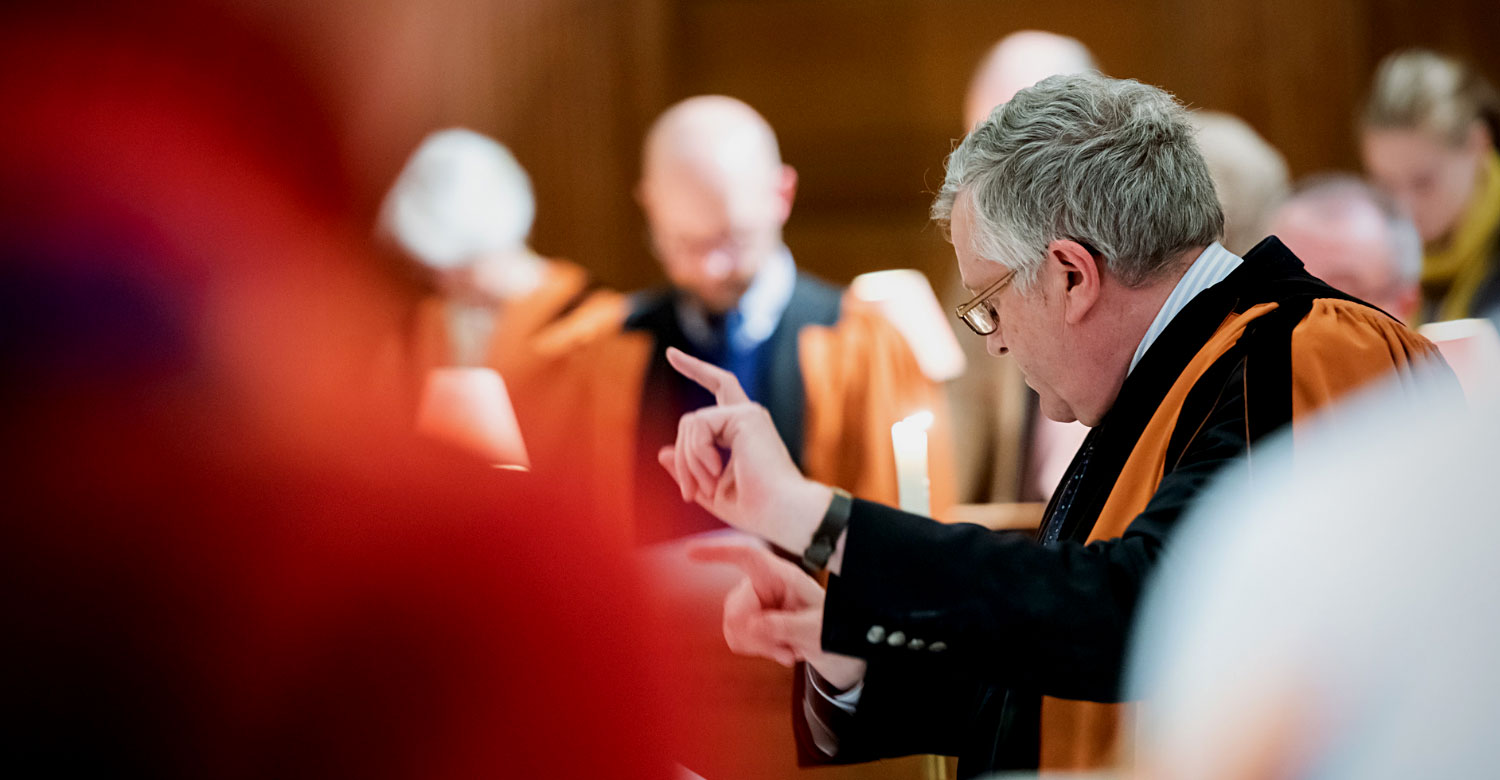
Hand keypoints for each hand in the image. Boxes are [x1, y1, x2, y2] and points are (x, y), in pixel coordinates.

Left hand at [657, 347, 830, 553]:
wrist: (781, 513)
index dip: (696, 369)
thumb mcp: (708, 489)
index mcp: (742, 430)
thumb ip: (687, 469)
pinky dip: (697, 453)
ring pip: (690, 424)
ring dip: (690, 461)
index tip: (671, 354)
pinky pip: (698, 425)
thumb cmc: (754, 508)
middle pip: (693, 420)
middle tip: (689, 494)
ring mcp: (748, 413)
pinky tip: (715, 471)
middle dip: (683, 457)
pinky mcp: (746, 415)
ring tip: (707, 486)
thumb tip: (662, 451)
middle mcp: (747, 416)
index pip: (718, 389)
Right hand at [689, 541, 865, 688]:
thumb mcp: (814, 627)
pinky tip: (777, 649)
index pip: (747, 557)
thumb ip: (785, 625)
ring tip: (788, 649)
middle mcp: (761, 584)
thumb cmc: (825, 624)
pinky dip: (756, 650)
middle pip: (737, 607)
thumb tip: (752, 625)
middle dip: (759, 637)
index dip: (718, 553)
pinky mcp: (744, 619)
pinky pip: (734, 638)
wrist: (825, 638)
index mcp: (781, 575)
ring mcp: (749, 601)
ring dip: (761, 647)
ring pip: (733, 627)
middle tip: (788, 651)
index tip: (691, 553)